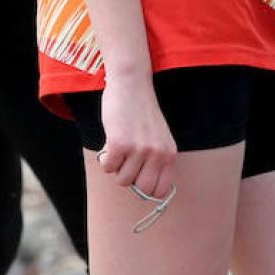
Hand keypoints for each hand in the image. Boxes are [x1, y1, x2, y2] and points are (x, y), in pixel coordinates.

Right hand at [93, 76, 177, 202]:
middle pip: (141, 189)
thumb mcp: (158, 137)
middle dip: (130, 179)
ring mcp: (139, 149)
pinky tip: (110, 143)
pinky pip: (108, 167)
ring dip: (116, 167)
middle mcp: (157, 153)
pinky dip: (105, 159)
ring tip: (119, 149)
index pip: (161, 190)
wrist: (132, 84)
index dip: (147, 189)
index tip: (138, 178)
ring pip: (122, 180)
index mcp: (169, 153)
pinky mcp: (120, 143)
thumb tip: (143, 190)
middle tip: (126, 162)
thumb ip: (156, 160)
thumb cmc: (142, 113)